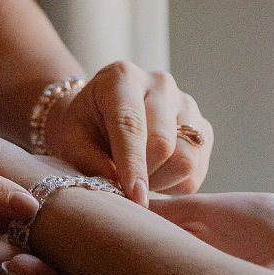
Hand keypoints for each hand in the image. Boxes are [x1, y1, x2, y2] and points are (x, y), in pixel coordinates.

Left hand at [43, 62, 211, 206]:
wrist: (100, 115)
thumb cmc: (83, 127)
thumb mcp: (71, 140)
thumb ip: (90, 161)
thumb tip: (123, 188)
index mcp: (122, 77)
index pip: (131, 124)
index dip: (133, 164)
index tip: (134, 197)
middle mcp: (160, 84)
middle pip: (164, 143)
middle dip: (143, 175)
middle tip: (122, 184)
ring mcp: (186, 104)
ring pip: (186, 159)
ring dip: (160, 181)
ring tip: (137, 175)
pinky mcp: (202, 128)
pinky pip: (197, 171)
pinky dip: (174, 184)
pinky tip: (154, 174)